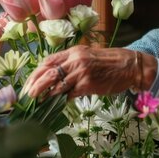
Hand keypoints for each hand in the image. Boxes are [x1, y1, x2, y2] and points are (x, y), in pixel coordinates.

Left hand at [23, 46, 150, 98]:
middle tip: (28, 96)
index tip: (29, 83)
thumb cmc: (110, 62)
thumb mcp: (88, 56)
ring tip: (38, 103)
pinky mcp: (88, 85)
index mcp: (74, 52)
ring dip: (45, 95)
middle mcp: (76, 60)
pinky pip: (69, 95)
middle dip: (35, 85)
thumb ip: (72, 63)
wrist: (130, 66)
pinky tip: (56, 105)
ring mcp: (81, 72)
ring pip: (56, 85)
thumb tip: (54, 76)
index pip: (48, 61)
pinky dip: (61, 101)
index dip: (36, 73)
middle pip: (48, 73)